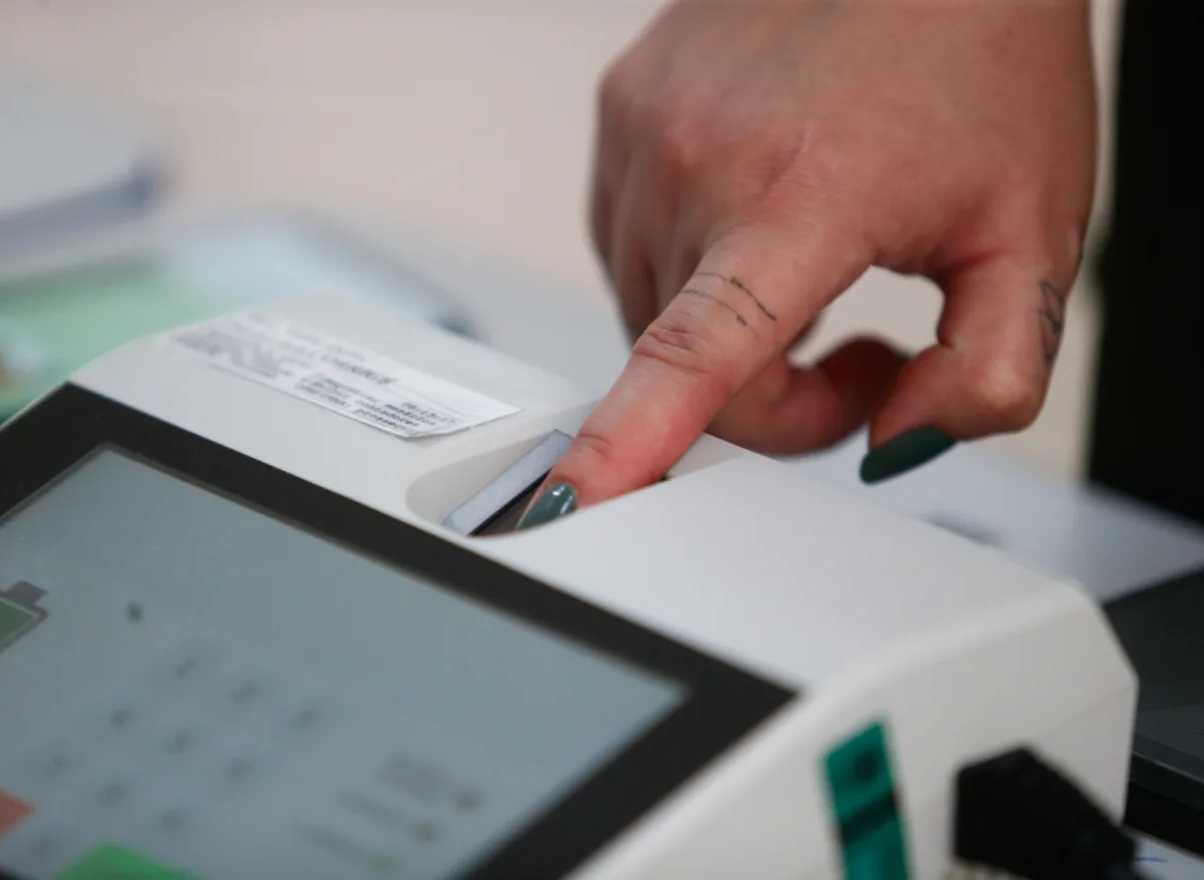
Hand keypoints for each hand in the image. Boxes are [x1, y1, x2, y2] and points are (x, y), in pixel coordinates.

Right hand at [520, 0, 1094, 525]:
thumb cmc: (983, 59)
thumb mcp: (1037, 234)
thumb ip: (992, 373)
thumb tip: (896, 444)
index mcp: (810, 192)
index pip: (699, 349)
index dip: (630, 438)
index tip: (570, 496)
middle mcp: (704, 155)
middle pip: (694, 368)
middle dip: (780, 395)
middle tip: (867, 352)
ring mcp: (648, 126)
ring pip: (651, 312)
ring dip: (724, 334)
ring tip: (813, 271)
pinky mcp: (621, 105)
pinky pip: (628, 243)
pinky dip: (686, 266)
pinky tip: (754, 219)